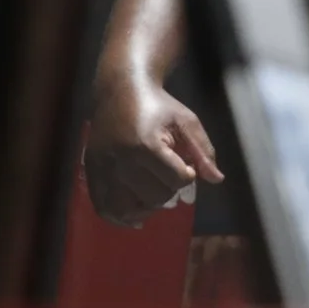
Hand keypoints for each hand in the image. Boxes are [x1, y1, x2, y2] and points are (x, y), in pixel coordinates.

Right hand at [83, 75, 223, 227]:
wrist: (121, 90)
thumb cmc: (160, 106)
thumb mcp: (187, 122)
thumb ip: (203, 150)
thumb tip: (217, 179)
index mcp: (147, 145)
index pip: (177, 180)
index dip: (187, 175)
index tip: (185, 164)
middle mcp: (122, 159)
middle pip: (153, 196)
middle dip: (168, 190)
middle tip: (168, 175)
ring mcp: (103, 167)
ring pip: (126, 208)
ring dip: (145, 209)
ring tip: (154, 199)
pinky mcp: (92, 171)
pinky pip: (101, 206)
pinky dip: (117, 217)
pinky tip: (133, 217)